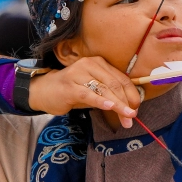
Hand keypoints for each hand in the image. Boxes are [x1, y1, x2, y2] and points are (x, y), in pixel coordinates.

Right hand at [27, 57, 141, 127]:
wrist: (44, 90)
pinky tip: (110, 107)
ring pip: (104, 90)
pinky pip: (89, 94)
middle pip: (115, 85)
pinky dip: (101, 101)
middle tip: (131, 117)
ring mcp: (78, 74)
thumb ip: (109, 94)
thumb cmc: (72, 91)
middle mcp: (90, 65)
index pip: (121, 78)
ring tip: (126, 118)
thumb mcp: (94, 89)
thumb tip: (130, 107)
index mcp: (99, 63)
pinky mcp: (69, 86)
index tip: (137, 108)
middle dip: (126, 103)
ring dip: (118, 106)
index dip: (131, 94)